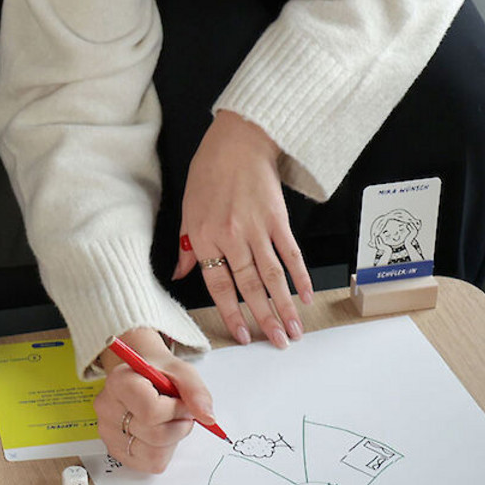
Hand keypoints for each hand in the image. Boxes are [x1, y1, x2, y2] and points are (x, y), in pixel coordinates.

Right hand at [94, 327, 211, 473]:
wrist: (142, 377)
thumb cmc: (159, 373)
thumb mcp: (181, 371)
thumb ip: (196, 391)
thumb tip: (207, 418)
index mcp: (118, 382)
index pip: (150, 411)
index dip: (176, 410)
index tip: (183, 402)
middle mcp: (106, 408)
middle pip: (155, 435)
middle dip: (179, 425)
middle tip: (180, 411)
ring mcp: (108, 432)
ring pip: (153, 453)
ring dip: (173, 439)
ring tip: (169, 421)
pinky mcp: (116, 451)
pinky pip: (150, 463)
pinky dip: (164, 451)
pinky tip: (160, 432)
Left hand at [175, 110, 312, 348]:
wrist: (238, 141)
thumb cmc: (209, 172)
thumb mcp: (188, 209)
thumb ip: (186, 246)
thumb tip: (178, 274)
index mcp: (205, 237)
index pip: (218, 284)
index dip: (231, 312)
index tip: (243, 335)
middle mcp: (231, 237)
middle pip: (250, 286)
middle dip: (265, 318)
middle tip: (278, 342)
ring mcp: (257, 228)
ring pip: (272, 275)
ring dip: (285, 305)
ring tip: (295, 330)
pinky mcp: (278, 218)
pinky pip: (291, 252)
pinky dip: (300, 275)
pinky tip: (306, 295)